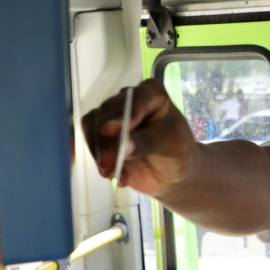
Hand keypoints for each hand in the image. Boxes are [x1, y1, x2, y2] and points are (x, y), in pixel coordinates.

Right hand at [80, 80, 197, 196]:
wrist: (172, 172)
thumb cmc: (178, 151)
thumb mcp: (172, 145)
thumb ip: (148, 142)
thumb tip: (124, 145)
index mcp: (151, 93)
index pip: (134, 99)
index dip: (123, 115)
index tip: (114, 132)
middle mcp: (129, 99)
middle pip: (108, 113)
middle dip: (107, 141)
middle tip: (110, 163)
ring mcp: (112, 116)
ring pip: (93, 126)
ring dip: (100, 152)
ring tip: (112, 173)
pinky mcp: (101, 135)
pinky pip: (90, 142)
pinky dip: (98, 160)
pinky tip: (113, 175)